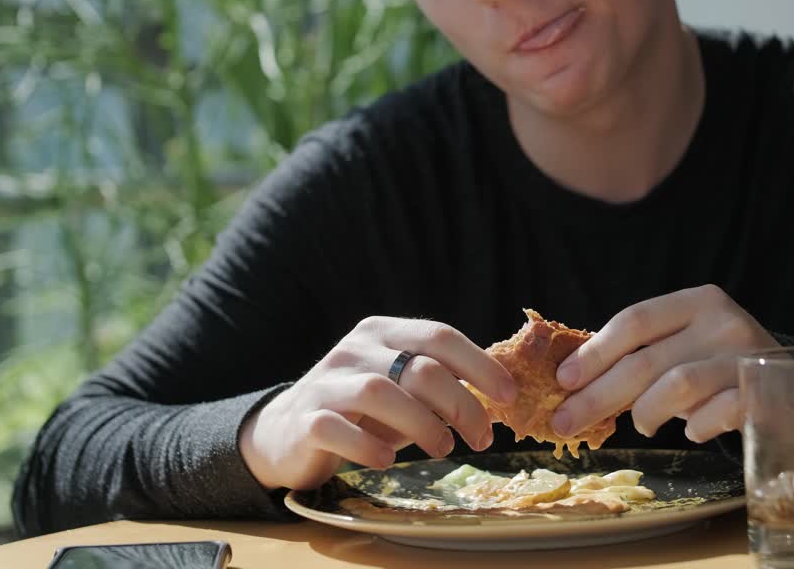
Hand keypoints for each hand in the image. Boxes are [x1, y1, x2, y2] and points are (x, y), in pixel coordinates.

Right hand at [239, 316, 516, 490]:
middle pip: (419, 368)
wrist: (285, 433)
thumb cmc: (359, 411)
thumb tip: (499, 394)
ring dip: (423, 426)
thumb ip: (438, 382)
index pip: (439, 335)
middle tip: (481, 438)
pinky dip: (370, 447)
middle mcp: (354, 350)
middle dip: (461, 405)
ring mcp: (327, 383)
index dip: (479, 364)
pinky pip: (339, 429)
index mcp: (382, 332)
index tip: (508, 395)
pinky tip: (388, 461)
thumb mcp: (399, 387)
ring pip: (381, 394)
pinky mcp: (306, 420)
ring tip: (444, 449)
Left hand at [550, 284, 777, 444]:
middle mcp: (723, 322)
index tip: (563, 379)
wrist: (793, 387)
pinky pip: (713, 415)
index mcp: (698, 301)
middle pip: (646, 360)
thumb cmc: (722, 367)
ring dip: (646, 412)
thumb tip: (574, 382)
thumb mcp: (686, 345)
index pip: (635, 320)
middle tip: (566, 421)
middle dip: (598, 395)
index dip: (594, 351)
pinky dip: (694, 427)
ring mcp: (746, 357)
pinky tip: (691, 430)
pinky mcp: (763, 393)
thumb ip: (643, 353)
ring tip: (641, 424)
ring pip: (676, 386)